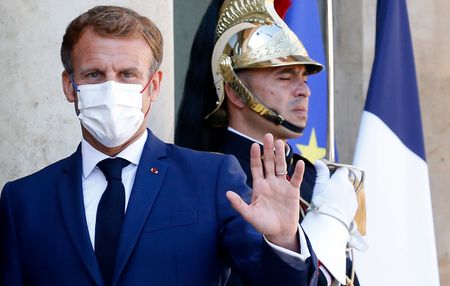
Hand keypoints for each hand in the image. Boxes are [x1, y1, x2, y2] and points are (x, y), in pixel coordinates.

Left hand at [226, 133, 303, 250]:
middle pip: (269, 163)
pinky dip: (298, 171)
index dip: (255, 157)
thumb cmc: (263, 223)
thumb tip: (227, 194)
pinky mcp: (292, 191)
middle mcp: (270, 182)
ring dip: (281, 155)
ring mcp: (281, 185)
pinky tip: (299, 162)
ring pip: (281, 166)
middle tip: (268, 136)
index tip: (254, 145)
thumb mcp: (249, 214)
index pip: (256, 167)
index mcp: (259, 185)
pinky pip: (295, 179)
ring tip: (281, 142)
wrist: (279, 233)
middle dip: (268, 150)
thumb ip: (238, 204)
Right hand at [311, 160, 357, 227]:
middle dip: (338, 184)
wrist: (330, 219)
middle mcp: (349, 185)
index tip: (330, 175)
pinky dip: (344, 203)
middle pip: (345, 181)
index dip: (336, 171)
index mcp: (341, 178)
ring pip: (347, 191)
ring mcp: (353, 196)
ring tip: (331, 201)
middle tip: (328, 190)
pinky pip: (349, 201)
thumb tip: (319, 162)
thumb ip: (321, 171)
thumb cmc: (323, 200)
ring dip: (341, 193)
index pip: (342, 169)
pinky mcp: (354, 206)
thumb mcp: (319, 183)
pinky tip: (335, 207)